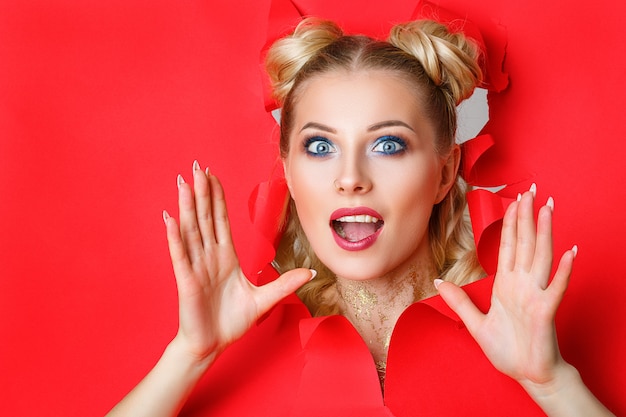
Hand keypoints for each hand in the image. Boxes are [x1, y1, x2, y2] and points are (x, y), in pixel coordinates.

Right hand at [163, 161, 312, 365]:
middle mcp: (209, 257)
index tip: (213, 176)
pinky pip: (180, 255)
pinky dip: (175, 237)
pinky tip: (170, 218)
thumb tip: (309, 271)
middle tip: (197, 166)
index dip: (217, 198)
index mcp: (225, 257)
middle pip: (205, 218)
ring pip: (192, 230)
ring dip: (187, 206)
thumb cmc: (231, 322)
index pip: (220, 220)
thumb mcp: (264, 300)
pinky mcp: (187, 281)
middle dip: (202, 192)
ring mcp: (196, 267)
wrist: (211, 345)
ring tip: (183, 182)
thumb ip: (284, 284)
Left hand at [435, 184, 574, 386]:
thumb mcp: (476, 323)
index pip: (509, 246)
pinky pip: (556, 287)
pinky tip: (570, 251)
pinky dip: (563, 270)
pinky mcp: (546, 311)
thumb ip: (459, 302)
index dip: (510, 223)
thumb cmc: (507, 350)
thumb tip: (438, 282)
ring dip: (544, 233)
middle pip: (525, 244)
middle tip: (529, 191)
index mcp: (507, 285)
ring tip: (547, 208)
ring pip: (540, 257)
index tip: (512, 201)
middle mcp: (522, 285)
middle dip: (525, 217)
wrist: (528, 374)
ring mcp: (535, 296)